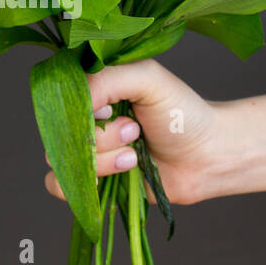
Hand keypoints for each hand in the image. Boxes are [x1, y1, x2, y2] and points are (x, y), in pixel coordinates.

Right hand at [43, 59, 225, 205]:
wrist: (207, 155)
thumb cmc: (182, 112)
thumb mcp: (147, 78)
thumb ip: (106, 79)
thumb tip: (77, 103)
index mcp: (92, 88)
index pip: (58, 96)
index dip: (81, 108)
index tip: (112, 109)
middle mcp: (83, 118)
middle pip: (60, 132)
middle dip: (100, 136)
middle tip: (134, 130)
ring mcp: (86, 149)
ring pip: (62, 161)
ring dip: (102, 160)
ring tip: (135, 154)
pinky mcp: (92, 180)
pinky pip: (60, 186)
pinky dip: (88, 183)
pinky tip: (124, 171)